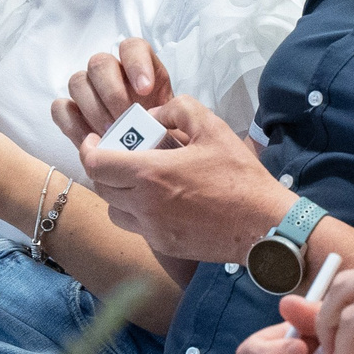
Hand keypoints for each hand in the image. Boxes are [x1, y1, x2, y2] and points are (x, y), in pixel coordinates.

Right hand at [53, 39, 177, 145]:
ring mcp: (89, 91)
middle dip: (111, 93)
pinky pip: (61, 108)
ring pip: (78, 82)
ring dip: (92, 109)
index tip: (146, 91)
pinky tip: (91, 140)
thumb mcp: (176, 124)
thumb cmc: (165, 138)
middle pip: (100, 63)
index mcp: (141, 68)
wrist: (151, 159)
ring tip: (109, 134)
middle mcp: (112, 73)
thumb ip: (170, 115)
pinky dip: (72, 123)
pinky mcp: (72, 113)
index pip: (132, 47)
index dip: (136, 64)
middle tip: (123, 119)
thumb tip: (160, 118)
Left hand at [77, 95, 291, 264]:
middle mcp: (143, 204)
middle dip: (104, 168)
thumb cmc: (239, 176)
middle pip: (101, 186)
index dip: (89, 149)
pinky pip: (136, 227)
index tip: (96, 140)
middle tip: (119, 155)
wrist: (264, 224)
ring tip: (138, 180)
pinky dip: (137, 212)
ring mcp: (152, 229)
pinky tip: (161, 201)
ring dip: (117, 193)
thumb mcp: (213, 127)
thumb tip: (153, 116)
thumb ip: (178, 109)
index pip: (95, 163)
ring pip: (114, 210)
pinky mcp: (164, 244)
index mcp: (150, 173)